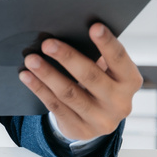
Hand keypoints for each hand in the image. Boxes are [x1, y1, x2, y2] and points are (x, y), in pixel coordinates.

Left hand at [19, 23, 141, 141]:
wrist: (97, 120)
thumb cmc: (101, 83)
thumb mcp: (107, 71)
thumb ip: (96, 55)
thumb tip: (67, 31)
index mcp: (130, 81)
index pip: (119, 59)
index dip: (107, 43)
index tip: (94, 26)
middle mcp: (120, 103)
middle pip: (91, 77)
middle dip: (67, 58)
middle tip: (47, 43)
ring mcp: (100, 120)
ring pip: (69, 93)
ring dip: (47, 74)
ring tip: (31, 59)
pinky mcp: (80, 129)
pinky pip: (55, 106)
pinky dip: (39, 89)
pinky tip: (27, 76)